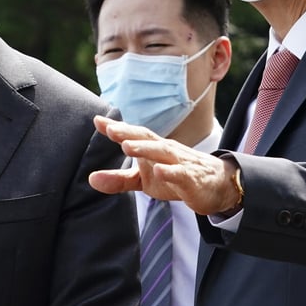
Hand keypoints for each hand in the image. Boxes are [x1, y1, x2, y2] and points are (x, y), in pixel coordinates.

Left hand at [88, 116, 240, 215]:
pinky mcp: (191, 179)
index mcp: (153, 148)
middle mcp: (166, 150)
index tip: (97, 120)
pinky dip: (169, 172)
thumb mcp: (143, 181)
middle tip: (110, 130)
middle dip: (128, 133)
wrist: (215, 185)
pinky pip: (180, 174)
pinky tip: (158, 171)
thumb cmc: (175, 177)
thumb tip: (91, 179)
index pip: (134, 135)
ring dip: (144, 148)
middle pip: (146, 138)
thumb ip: (118, 179)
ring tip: (127, 146)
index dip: (117, 128)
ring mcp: (179, 162)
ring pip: (162, 152)